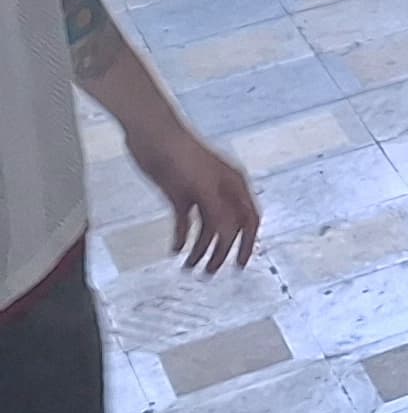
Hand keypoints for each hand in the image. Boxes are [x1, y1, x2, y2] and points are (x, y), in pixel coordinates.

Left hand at [122, 115, 258, 273]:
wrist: (153, 139)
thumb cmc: (183, 156)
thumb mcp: (203, 186)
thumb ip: (218, 211)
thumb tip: (229, 238)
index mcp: (234, 185)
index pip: (249, 219)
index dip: (247, 243)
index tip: (240, 265)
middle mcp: (221, 191)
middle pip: (228, 227)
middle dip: (220, 252)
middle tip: (208, 273)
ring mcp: (200, 193)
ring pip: (206, 227)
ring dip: (199, 248)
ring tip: (188, 267)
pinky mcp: (180, 195)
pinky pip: (185, 222)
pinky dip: (182, 237)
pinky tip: (175, 249)